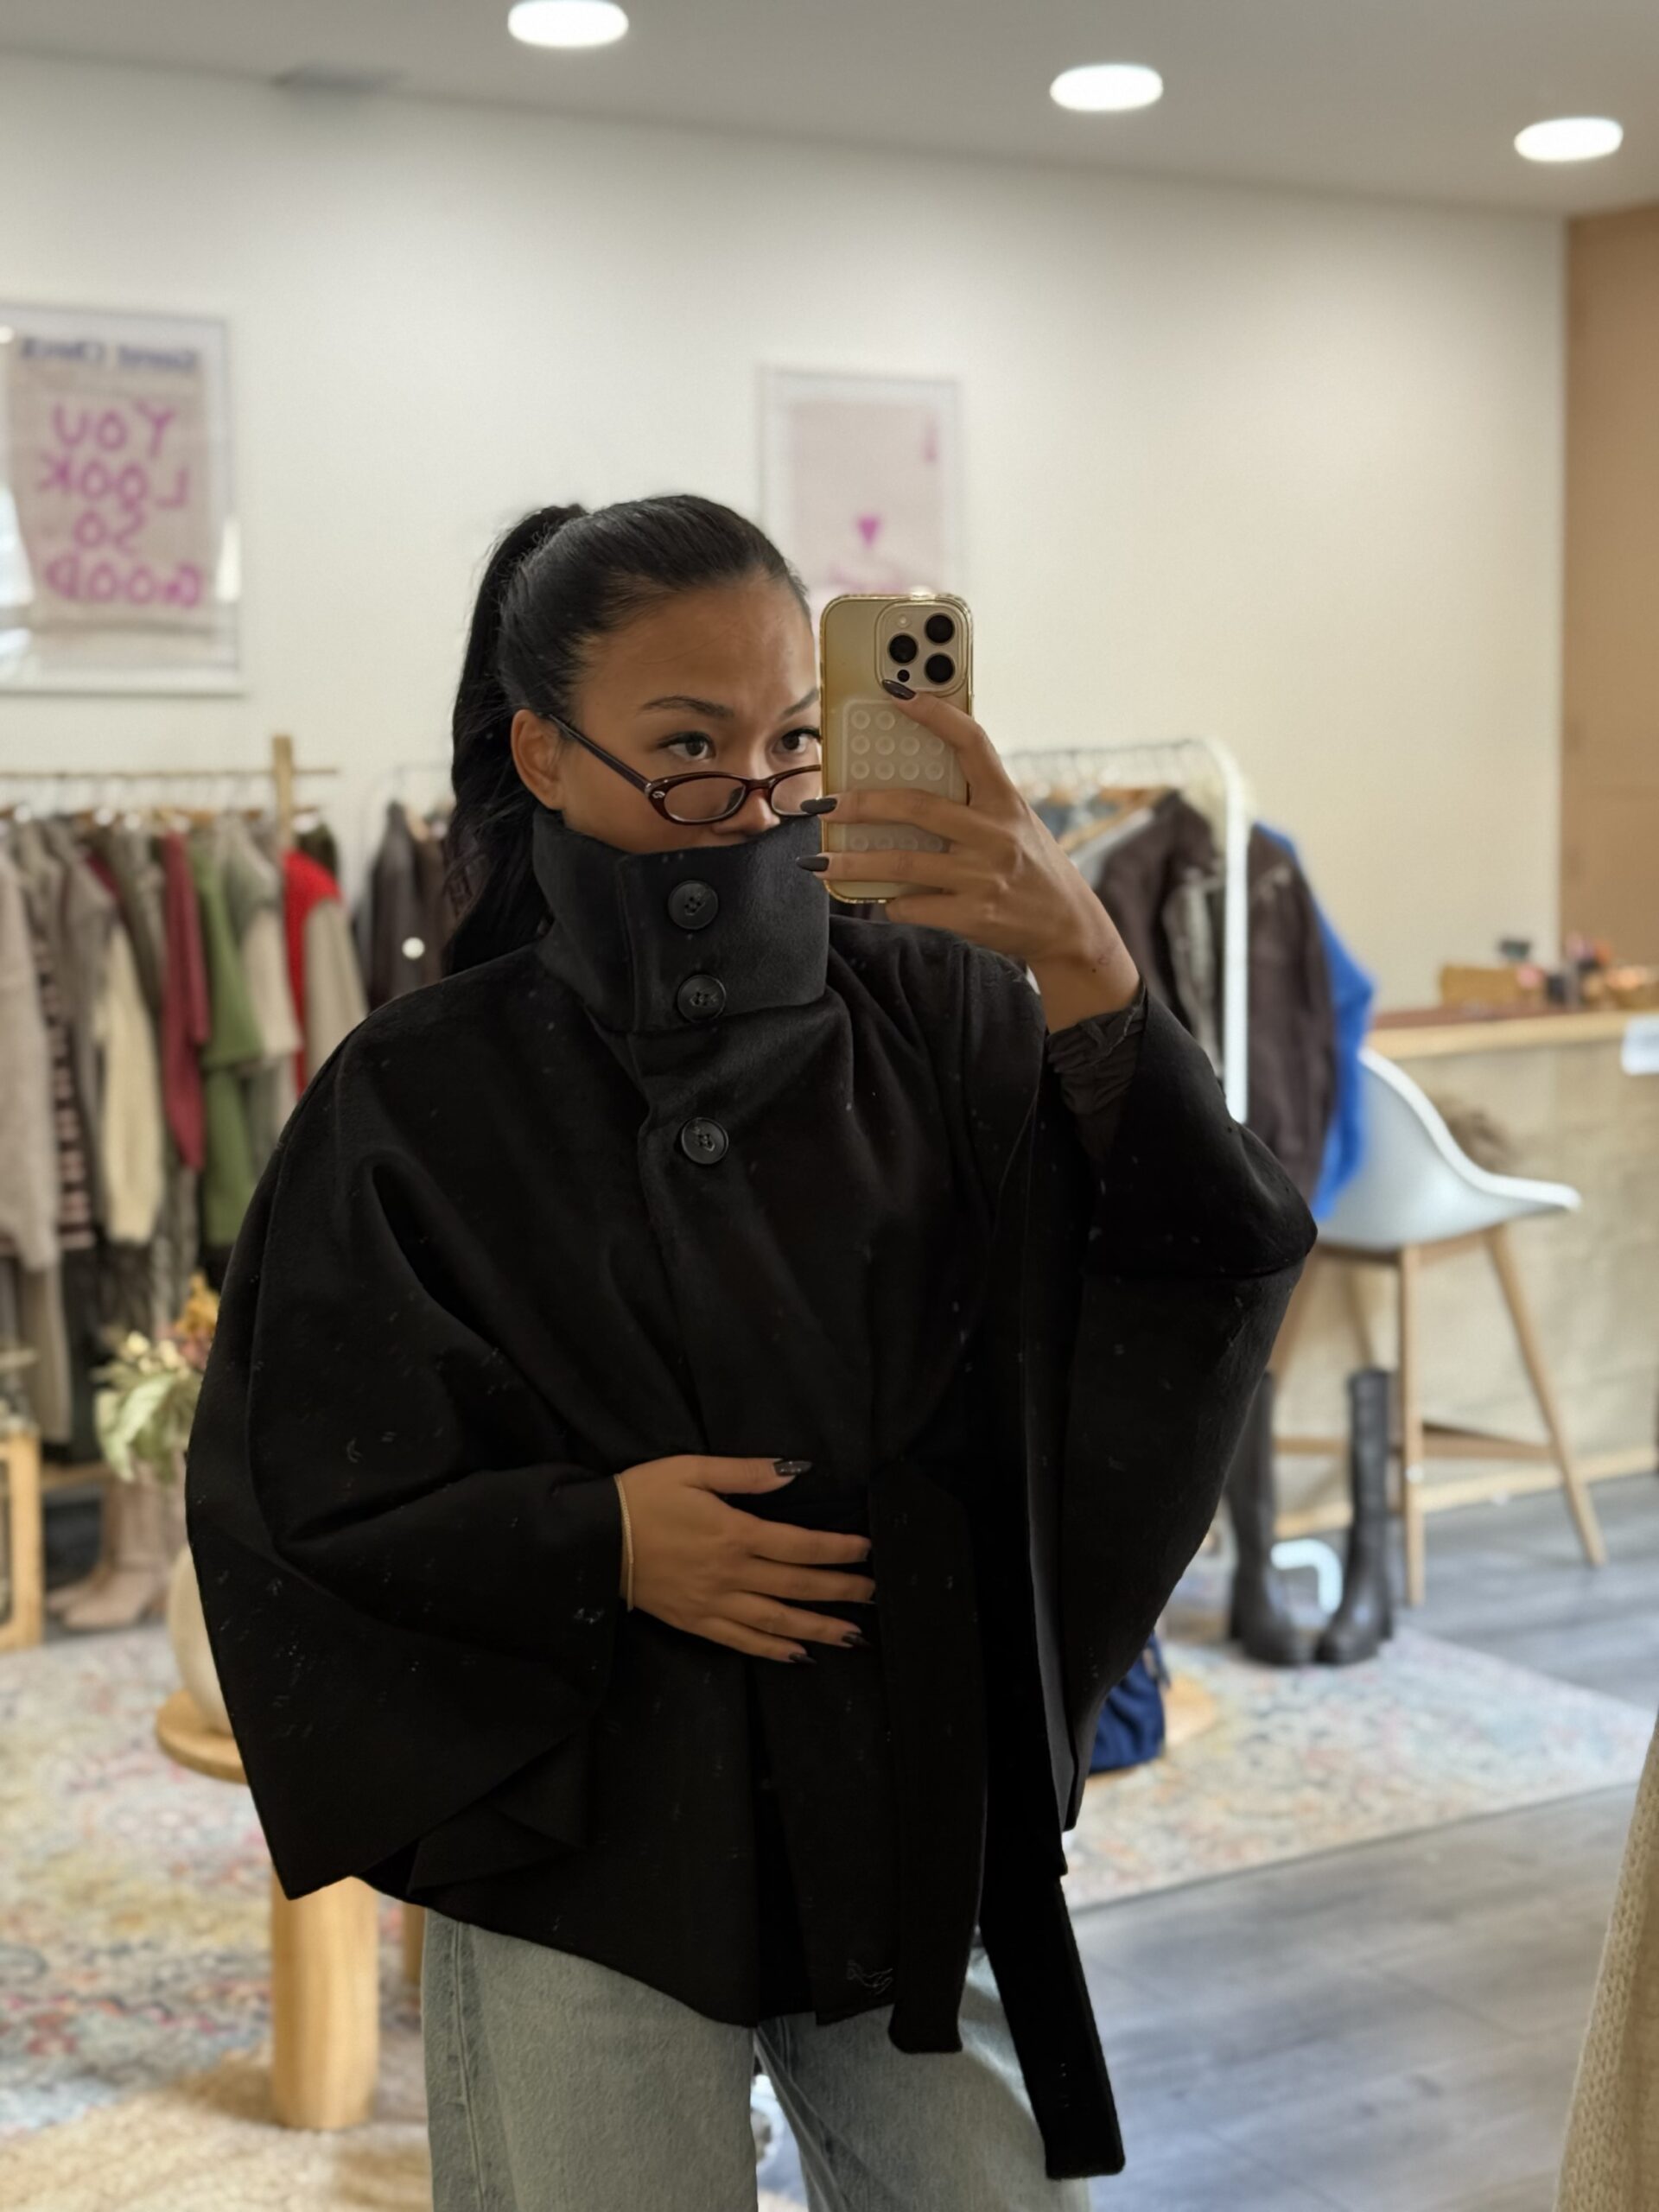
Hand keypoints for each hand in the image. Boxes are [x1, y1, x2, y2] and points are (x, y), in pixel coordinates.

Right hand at [616, 1455, 874, 1661]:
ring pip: (778, 1622)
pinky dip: (774, 1651)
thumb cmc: (642, 1496)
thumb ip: (746, 1473)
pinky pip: (743, 1642)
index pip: (800, 1544)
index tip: (867, 1550)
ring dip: (819, 1628)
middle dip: (841, 1590)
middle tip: (874, 1593)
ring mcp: (713, 1604)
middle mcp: (730, 1575)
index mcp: (734, 1534)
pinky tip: (800, 1656)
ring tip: (853, 1635)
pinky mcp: (695, 1623)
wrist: (592, 1540)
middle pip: (797, 1585)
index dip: (838, 1549)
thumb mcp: (692, 1469)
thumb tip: (795, 1471)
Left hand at [800, 685, 1139, 1019]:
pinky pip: (912, 905)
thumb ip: (976, 803)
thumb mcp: (1016, 824)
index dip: (934, 713)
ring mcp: (983, 876)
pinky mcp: (973, 915)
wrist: (1069, 928)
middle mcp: (996, 834)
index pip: (971, 742)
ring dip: (852, 863)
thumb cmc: (1033, 869)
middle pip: (916, 807)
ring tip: (817, 862)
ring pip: (902, 863)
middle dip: (860, 804)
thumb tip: (909, 782)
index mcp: (1006, 801)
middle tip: (822, 804)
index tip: (894, 692)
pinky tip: (880, 899)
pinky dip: (890, 902)